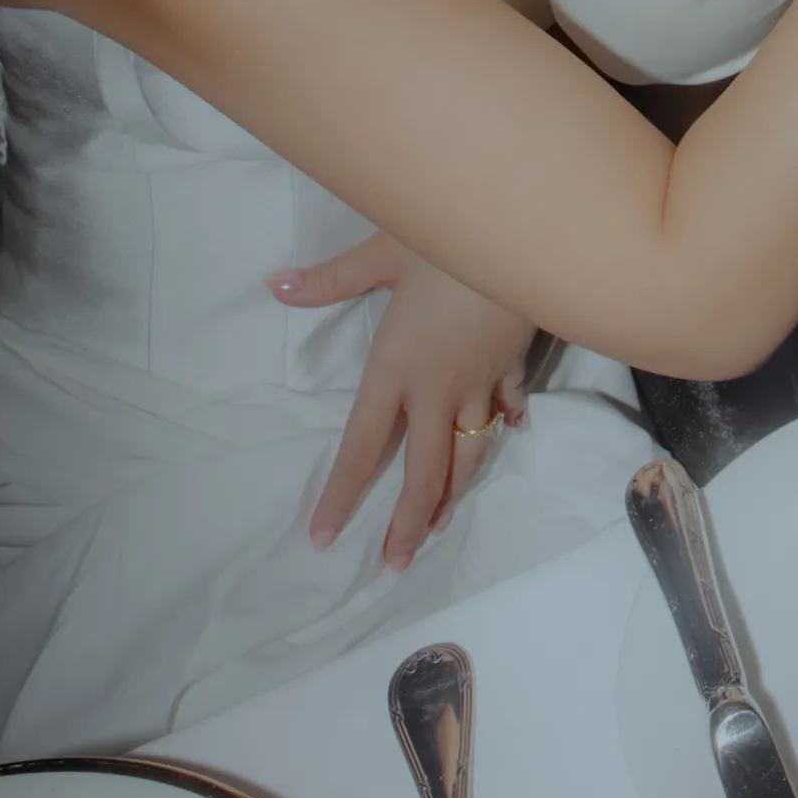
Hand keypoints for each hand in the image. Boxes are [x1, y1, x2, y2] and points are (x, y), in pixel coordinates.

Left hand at [271, 238, 534, 570]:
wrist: (524, 232)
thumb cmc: (446, 240)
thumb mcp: (382, 252)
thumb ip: (329, 279)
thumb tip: (273, 286)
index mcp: (396, 368)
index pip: (362, 447)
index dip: (341, 496)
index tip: (323, 538)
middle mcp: (437, 390)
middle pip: (423, 473)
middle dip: (407, 524)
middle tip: (395, 565)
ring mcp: (480, 383)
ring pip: (468, 455)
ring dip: (454, 494)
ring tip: (440, 525)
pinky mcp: (512, 366)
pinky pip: (507, 407)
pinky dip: (505, 426)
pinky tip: (507, 434)